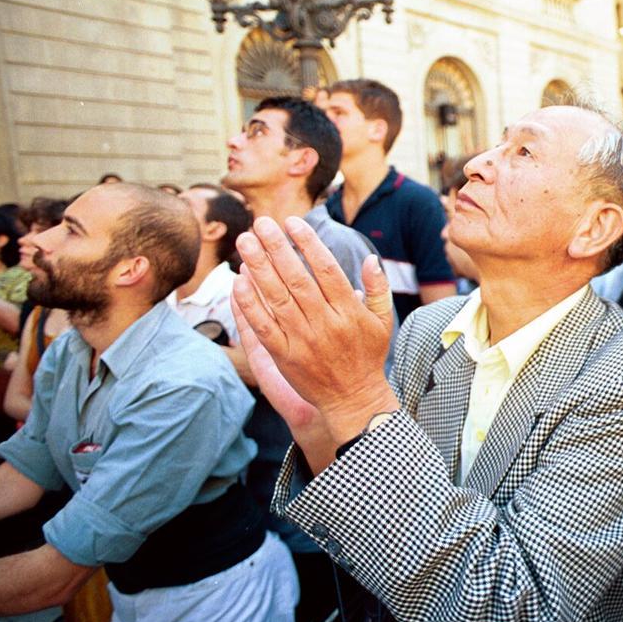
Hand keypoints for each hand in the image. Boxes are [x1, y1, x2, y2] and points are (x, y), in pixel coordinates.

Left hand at [232, 216, 398, 444]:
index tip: (293, 222)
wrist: (353, 399)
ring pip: (277, 298)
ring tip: (245, 242)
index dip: (309, 243)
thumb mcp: (383, 321)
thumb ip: (377, 289)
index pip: (326, 269)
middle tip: (261, 223)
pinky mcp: (284, 356)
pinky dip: (250, 304)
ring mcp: (302, 340)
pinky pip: (263, 326)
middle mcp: (324, 324)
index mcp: (348, 312)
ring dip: (259, 268)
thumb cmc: (368, 357)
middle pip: (297, 279)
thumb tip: (370, 258)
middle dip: (277, 248)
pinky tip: (239, 281)